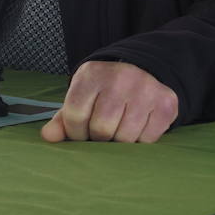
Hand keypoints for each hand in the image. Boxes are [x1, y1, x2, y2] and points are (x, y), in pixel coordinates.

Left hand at [41, 61, 177, 142]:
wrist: (141, 70)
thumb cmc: (103, 91)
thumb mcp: (80, 96)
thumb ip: (62, 118)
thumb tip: (48, 137)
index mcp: (91, 74)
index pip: (75, 115)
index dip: (75, 133)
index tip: (79, 135)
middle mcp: (120, 78)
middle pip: (101, 129)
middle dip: (97, 139)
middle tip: (100, 134)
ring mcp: (146, 89)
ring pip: (125, 138)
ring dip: (118, 143)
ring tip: (116, 131)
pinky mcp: (166, 103)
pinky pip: (148, 140)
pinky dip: (139, 142)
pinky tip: (135, 128)